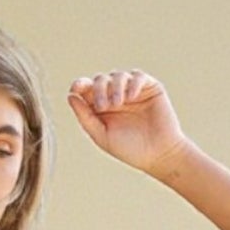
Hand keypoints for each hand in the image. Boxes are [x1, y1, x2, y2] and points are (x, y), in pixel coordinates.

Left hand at [67, 69, 189, 176]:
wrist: (158, 154)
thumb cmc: (130, 149)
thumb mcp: (102, 136)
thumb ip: (85, 117)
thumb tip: (71, 96)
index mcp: (101, 107)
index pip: (86, 89)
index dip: (80, 84)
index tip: (76, 88)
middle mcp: (115, 96)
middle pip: (100, 80)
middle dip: (99, 89)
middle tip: (103, 106)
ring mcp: (132, 90)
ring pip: (118, 75)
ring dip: (115, 86)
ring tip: (118, 103)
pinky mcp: (149, 87)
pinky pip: (138, 76)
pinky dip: (132, 83)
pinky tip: (131, 97)